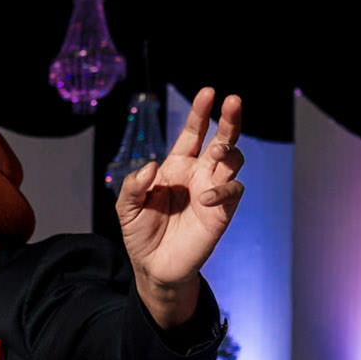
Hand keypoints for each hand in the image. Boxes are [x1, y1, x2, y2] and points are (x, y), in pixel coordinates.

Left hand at [117, 88, 245, 303]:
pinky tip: (207, 197)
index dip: (200, 113)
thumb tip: (151, 167)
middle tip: (233, 101)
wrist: (153, 267)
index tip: (208, 92)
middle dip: (229, 119)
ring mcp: (213, 190)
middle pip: (221, 138)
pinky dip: (225, 189)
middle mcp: (199, 173)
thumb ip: (133, 185)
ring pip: (234, 159)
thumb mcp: (126, 208)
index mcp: (177, 166)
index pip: (193, 133)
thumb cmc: (141, 233)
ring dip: (230, 150)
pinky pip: (233, 190)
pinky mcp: (222, 212)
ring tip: (217, 153)